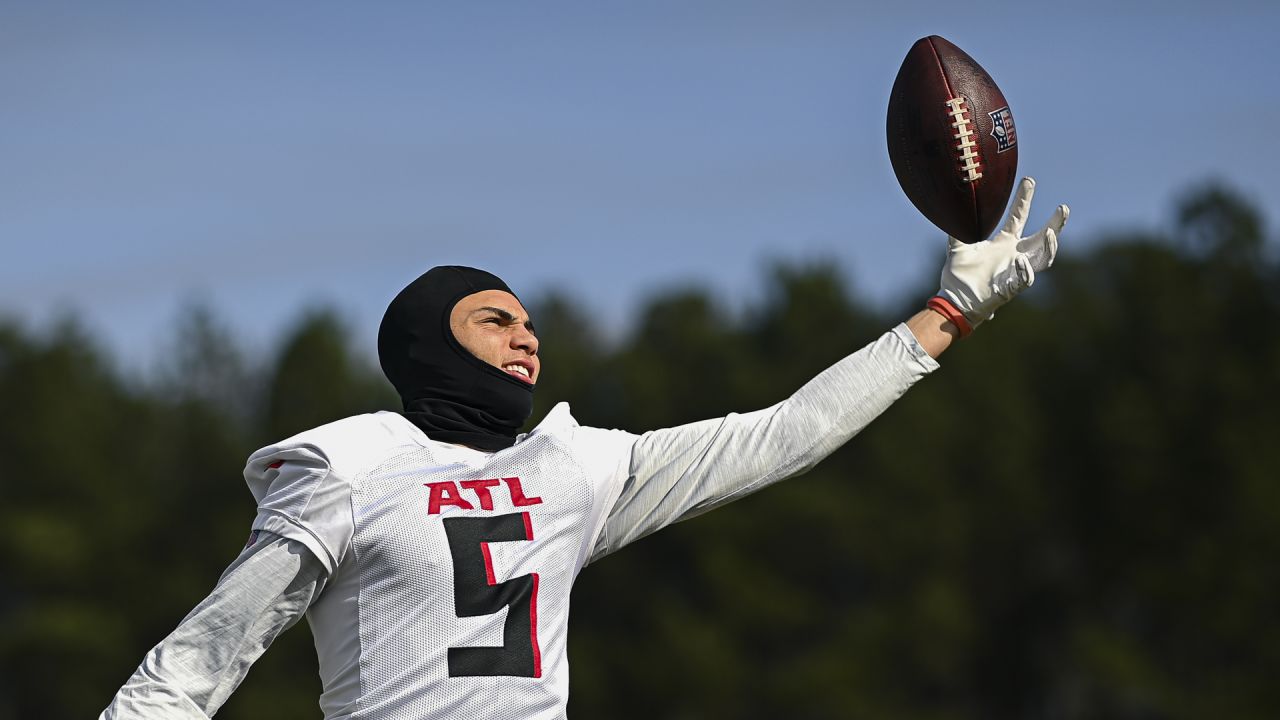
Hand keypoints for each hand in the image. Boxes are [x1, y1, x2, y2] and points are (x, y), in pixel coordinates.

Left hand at [930, 177, 1068, 334]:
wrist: (953, 300)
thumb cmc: (958, 276)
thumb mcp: (958, 246)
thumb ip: (957, 228)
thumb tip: (950, 206)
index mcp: (1003, 242)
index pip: (1019, 216)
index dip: (1024, 198)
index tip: (1029, 180)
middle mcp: (1014, 254)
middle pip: (1042, 236)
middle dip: (1056, 223)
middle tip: (1064, 208)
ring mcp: (1015, 271)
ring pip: (1043, 258)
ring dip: (1050, 246)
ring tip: (1052, 233)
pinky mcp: (1011, 288)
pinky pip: (1025, 279)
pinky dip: (1025, 270)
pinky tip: (1020, 260)